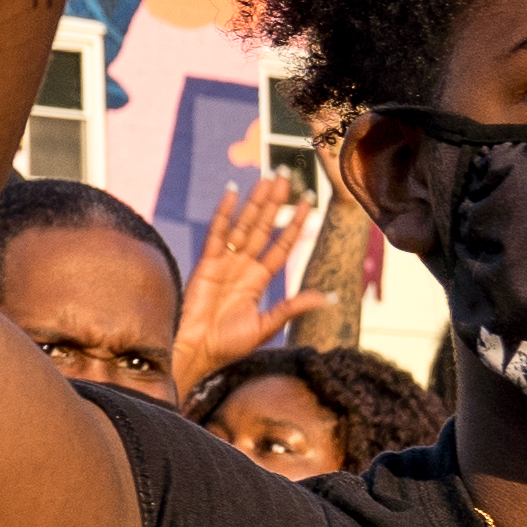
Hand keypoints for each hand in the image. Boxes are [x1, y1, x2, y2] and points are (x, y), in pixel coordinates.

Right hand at [170, 170, 332, 389]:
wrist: (196, 352)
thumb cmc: (228, 346)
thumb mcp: (268, 325)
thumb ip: (294, 307)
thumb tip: (330, 297)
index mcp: (258, 280)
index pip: (281, 244)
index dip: (295, 223)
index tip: (308, 200)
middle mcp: (243, 266)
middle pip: (263, 227)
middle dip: (276, 201)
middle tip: (287, 174)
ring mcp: (224, 262)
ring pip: (244, 225)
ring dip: (256, 201)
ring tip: (268, 177)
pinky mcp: (206, 263)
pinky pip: (217, 233)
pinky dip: (224, 213)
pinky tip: (233, 192)